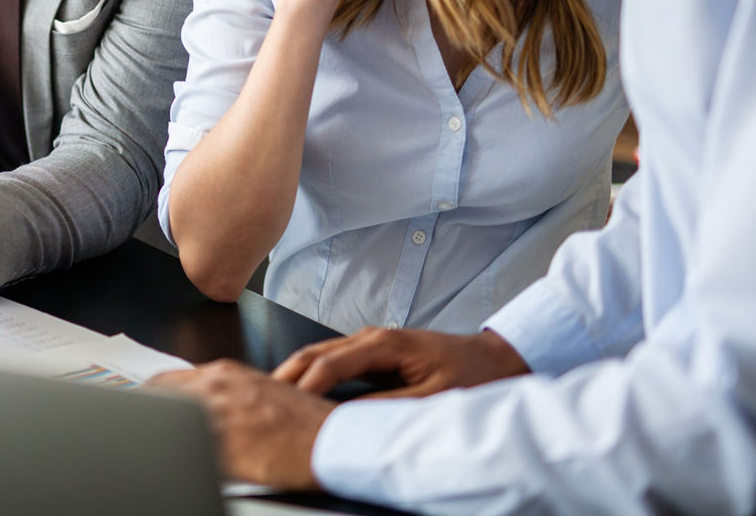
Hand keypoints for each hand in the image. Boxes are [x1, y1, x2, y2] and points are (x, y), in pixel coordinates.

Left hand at [148, 360, 333, 490]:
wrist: (332, 439)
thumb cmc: (304, 421)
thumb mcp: (259, 393)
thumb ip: (225, 395)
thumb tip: (201, 407)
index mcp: (225, 374)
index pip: (167, 381)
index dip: (150, 399)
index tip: (142, 411)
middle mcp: (217, 388)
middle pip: (159, 398)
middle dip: (147, 415)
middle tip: (139, 432)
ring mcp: (220, 418)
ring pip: (170, 425)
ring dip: (162, 438)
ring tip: (155, 453)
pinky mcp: (227, 449)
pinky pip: (190, 455)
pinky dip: (181, 461)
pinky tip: (182, 469)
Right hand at [274, 326, 529, 399]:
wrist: (494, 359)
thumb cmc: (471, 376)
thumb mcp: (432, 398)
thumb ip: (389, 406)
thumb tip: (349, 418)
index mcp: (385, 343)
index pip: (330, 362)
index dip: (305, 385)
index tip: (286, 406)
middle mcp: (372, 337)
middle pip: (316, 352)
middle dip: (287, 374)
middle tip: (261, 397)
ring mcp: (371, 342)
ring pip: (321, 354)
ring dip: (296, 373)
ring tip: (271, 395)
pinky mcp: (374, 353)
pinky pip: (334, 361)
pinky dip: (312, 373)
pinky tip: (301, 390)